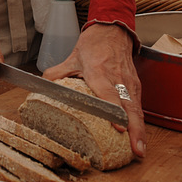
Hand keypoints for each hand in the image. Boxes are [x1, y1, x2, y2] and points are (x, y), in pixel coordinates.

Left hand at [43, 23, 145, 158]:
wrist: (112, 32)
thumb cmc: (93, 45)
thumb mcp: (72, 58)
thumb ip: (56, 74)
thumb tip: (41, 88)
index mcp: (98, 71)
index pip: (108, 92)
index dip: (114, 110)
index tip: (118, 126)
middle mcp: (117, 78)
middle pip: (129, 106)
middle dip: (134, 128)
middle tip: (136, 148)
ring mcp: (128, 83)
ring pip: (137, 108)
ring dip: (140, 130)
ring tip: (139, 149)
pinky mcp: (135, 86)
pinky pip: (139, 106)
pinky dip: (140, 122)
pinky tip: (139, 137)